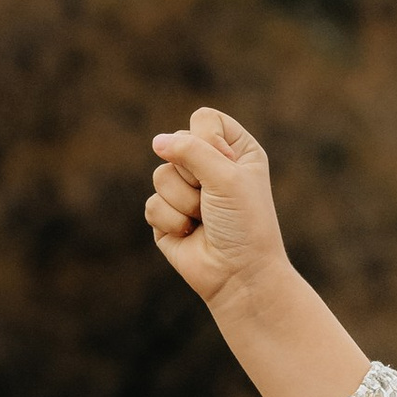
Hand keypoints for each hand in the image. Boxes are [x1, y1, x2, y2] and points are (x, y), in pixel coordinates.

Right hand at [142, 107, 370, 396]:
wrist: (240, 277)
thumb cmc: (244, 225)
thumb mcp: (225, 176)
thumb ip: (189, 149)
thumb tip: (157, 142)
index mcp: (235, 150)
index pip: (204, 119)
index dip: (208, 141)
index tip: (227, 168)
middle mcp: (209, 167)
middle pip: (176, 145)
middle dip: (194, 177)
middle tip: (216, 202)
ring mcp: (185, 192)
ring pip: (160, 176)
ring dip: (184, 202)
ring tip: (204, 220)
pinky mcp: (166, 217)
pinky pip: (152, 204)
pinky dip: (171, 222)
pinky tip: (190, 235)